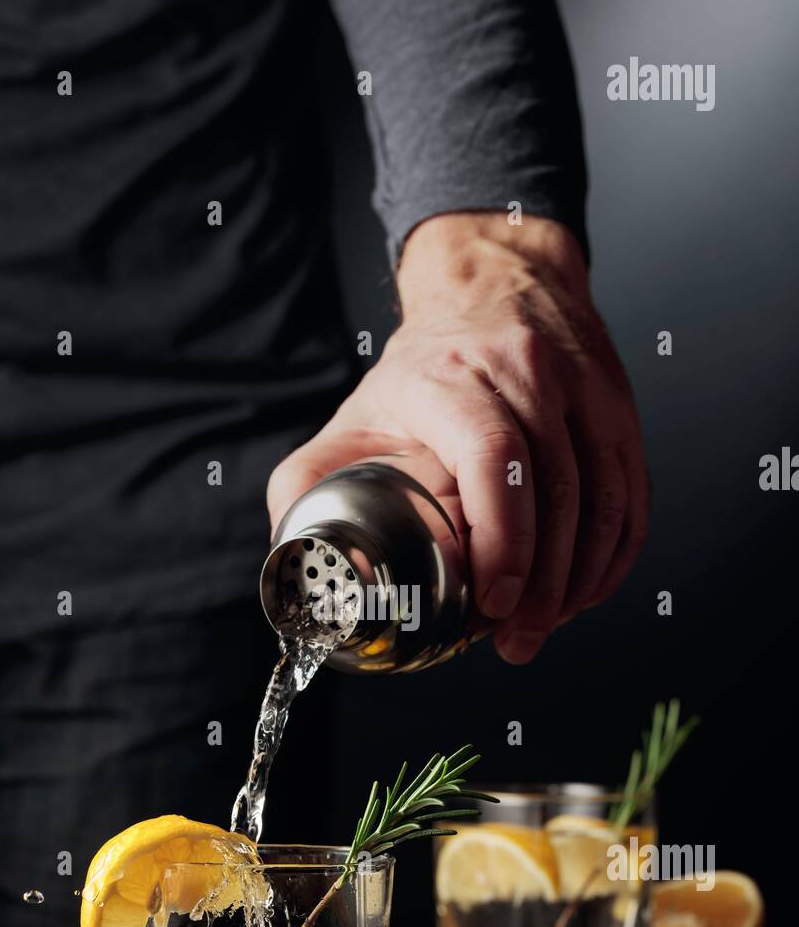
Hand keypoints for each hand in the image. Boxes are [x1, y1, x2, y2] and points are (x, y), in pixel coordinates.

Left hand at [266, 212, 649, 663]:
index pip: (493, 456)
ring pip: (601, 493)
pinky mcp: (617, 405)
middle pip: (555, 489)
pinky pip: (630, 489)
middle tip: (519, 639)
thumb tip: (295, 558)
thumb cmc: (423, 368)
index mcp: (449, 379)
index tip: (494, 600)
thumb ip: (308, 481)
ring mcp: (580, 386)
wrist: (494, 286)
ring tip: (549, 624)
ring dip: (581, 576)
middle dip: (542, 583)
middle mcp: (523, 372)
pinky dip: (615, 551)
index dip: (502, 538)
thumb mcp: (353, 414)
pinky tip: (588, 589)